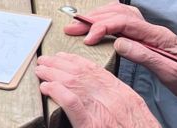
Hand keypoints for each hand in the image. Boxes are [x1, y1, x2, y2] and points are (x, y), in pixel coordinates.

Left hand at [36, 53, 159, 127]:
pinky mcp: (90, 126)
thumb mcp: (134, 111)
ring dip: (53, 74)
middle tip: (45, 61)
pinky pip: (71, 103)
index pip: (95, 70)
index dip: (75, 61)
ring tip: (41, 71)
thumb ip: (119, 98)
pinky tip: (46, 88)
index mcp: (123, 94)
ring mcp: (101, 111)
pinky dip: (57, 92)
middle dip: (59, 64)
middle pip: (81, 73)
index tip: (63, 56)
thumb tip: (101, 91)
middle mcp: (112, 98)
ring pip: (73, 83)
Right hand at [64, 3, 176, 101]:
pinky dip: (108, 21)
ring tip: (81, 24)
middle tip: (73, 28)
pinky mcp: (148, 37)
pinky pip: (123, 22)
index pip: (123, 22)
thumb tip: (119, 43)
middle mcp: (152, 29)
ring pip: (120, 14)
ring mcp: (150, 31)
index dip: (102, 27)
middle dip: (93, 19)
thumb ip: (144, 55)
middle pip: (118, 14)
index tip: (88, 37)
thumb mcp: (168, 70)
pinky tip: (99, 26)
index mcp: (157, 35)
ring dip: (99, 17)